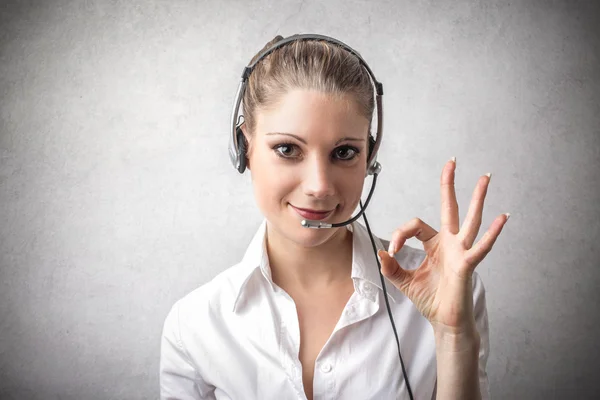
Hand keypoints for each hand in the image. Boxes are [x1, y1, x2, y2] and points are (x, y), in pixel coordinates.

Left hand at [378, 158, 508, 333]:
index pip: (416, 225)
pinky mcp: (467, 265)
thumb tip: (380, 253)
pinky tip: (503, 217)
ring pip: (470, 220)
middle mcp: (449, 243)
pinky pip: (481, 247)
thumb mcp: (404, 281)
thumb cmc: (430, 299)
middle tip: (451, 162)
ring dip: (477, 199)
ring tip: (485, 178)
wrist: (444, 321)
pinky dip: (493, 233)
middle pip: (450, 208)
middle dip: (449, 185)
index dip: (400, 234)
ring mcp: (461, 252)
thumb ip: (391, 267)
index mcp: (434, 244)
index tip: (391, 252)